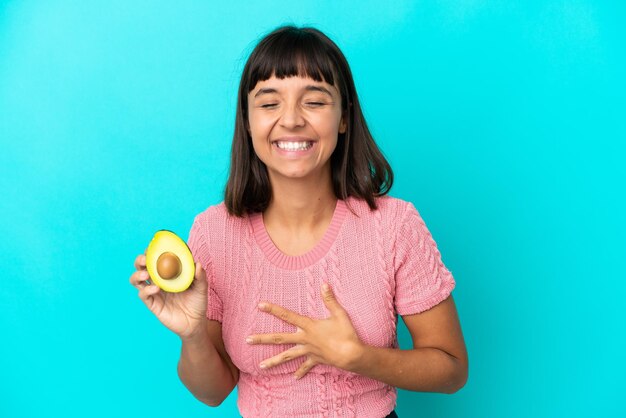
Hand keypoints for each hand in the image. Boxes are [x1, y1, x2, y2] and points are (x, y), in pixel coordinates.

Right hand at [129, 252, 207, 338]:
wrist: (195, 323)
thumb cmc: (198, 302)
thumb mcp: (202, 288)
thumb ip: (200, 276)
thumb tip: (198, 264)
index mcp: (168, 273)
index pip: (156, 258)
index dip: (152, 251)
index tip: (153, 245)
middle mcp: (158, 280)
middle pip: (142, 267)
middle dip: (140, 260)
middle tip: (145, 259)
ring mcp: (154, 292)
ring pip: (136, 280)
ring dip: (137, 274)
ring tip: (146, 274)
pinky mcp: (152, 304)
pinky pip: (143, 295)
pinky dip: (146, 290)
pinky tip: (156, 288)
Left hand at [246, 283, 363, 378]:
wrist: (352, 355)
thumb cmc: (346, 334)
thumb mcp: (339, 314)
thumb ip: (329, 299)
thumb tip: (324, 284)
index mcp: (308, 326)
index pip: (287, 316)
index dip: (273, 309)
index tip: (260, 305)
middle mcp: (304, 339)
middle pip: (279, 339)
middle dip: (262, 339)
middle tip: (247, 340)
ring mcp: (308, 351)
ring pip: (287, 356)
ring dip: (273, 361)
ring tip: (260, 366)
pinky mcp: (315, 360)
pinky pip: (306, 366)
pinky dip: (300, 371)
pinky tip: (294, 377)